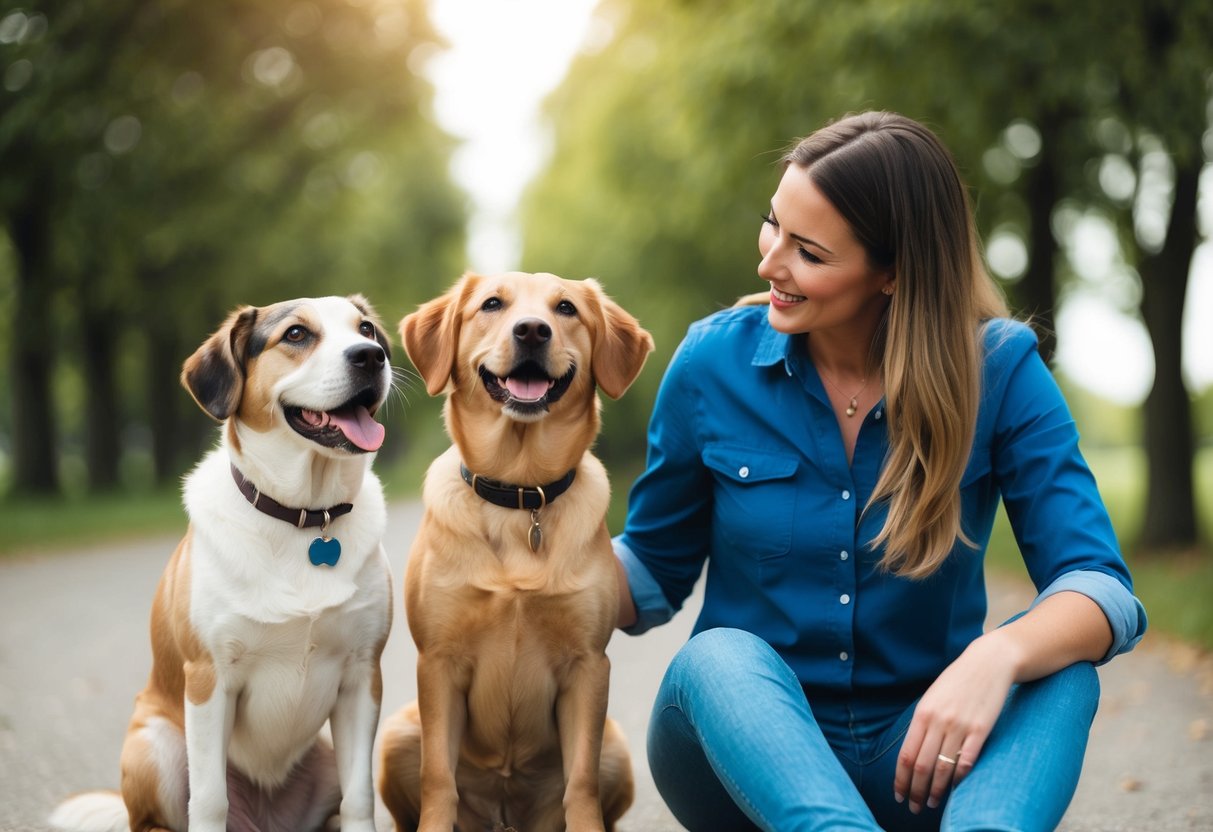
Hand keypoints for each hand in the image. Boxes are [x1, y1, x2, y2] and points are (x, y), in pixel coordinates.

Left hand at [893, 630, 1019, 812]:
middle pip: (922, 765)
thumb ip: (923, 723)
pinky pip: (967, 761)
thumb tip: (913, 752)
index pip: (906, 755)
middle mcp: (938, 721)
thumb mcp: (932, 697)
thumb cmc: (958, 681)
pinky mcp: (982, 730)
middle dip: (915, 791)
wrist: (989, 663)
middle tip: (913, 807)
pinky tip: (954, 788)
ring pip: (943, 767)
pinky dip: (959, 778)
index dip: (901, 779)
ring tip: (932, 803)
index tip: (899, 795)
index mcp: (922, 713)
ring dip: (936, 790)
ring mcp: (960, 726)